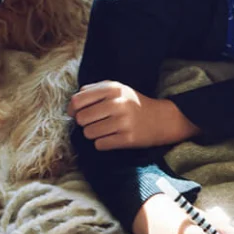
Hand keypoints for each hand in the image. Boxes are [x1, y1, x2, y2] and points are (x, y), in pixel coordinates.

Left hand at [67, 81, 199, 150]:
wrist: (161, 119)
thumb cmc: (133, 103)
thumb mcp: (117, 89)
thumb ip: (93, 90)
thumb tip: (72, 104)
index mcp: (113, 89)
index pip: (78, 100)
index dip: (72, 109)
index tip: (74, 113)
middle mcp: (118, 104)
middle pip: (81, 118)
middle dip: (83, 123)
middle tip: (93, 122)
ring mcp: (124, 122)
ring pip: (89, 133)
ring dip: (92, 134)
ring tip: (104, 130)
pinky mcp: (128, 139)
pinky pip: (100, 145)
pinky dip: (102, 143)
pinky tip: (112, 138)